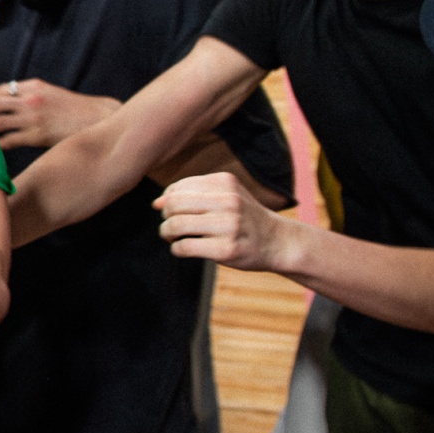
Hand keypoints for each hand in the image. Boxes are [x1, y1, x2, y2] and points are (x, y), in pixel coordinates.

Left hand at [0, 78, 119, 150]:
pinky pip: (8, 141)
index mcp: (33, 86)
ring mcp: (32, 118)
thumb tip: (8, 103)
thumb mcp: (51, 93)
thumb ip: (30, 95)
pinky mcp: (36, 136)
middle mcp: (30, 100)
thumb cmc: (73, 109)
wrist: (98, 119)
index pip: (0, 89)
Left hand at [155, 170, 295, 270]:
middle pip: (173, 205)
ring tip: (172, 237)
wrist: (277, 241)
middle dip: (165, 217)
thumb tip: (156, 203)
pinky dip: (176, 249)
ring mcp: (229, 226)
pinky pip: (184, 247)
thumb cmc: (243, 217)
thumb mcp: (225, 195)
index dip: (167, 201)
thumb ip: (191, 194)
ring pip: (176, 225)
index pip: (177, 188)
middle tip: (171, 225)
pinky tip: (183, 249)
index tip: (173, 212)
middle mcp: (228, 201)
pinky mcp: (227, 250)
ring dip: (166, 233)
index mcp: (225, 183)